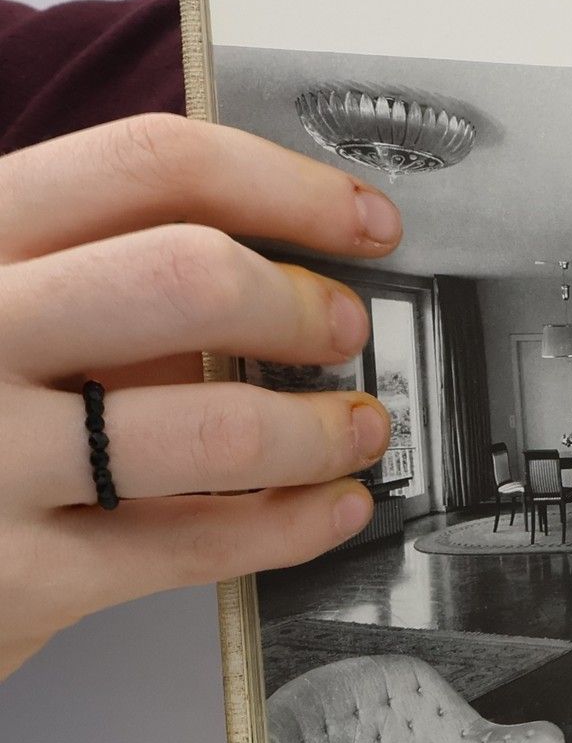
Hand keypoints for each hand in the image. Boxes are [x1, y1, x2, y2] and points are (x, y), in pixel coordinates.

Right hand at [0, 115, 401, 680]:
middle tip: (345, 331)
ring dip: (319, 430)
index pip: (149, 165)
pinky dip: (294, 525)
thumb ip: (97, 280)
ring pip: (215, 429)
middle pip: (190, 278)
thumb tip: (283, 265)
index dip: (288, 187)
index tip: (365, 221)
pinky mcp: (16, 578)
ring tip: (357, 429)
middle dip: (304, 305)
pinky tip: (330, 507)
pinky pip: (197, 545)